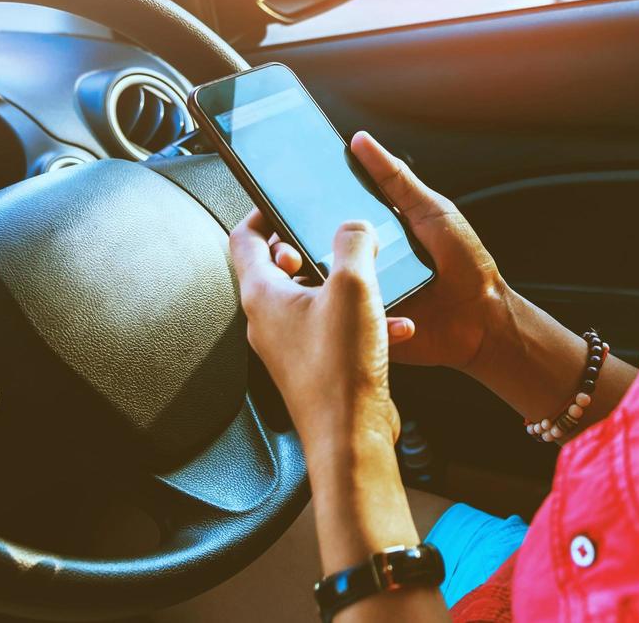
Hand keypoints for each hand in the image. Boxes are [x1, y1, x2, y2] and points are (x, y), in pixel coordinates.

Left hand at [229, 209, 398, 449]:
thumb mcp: (354, 287)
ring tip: (373, 279)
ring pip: (314, 297)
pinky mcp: (316, 365)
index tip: (284, 200)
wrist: (352, 437)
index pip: (244, 239)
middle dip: (313, 247)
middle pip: (280, 267)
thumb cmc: (342, 369)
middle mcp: (269, 321)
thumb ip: (352, 243)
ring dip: (344, 283)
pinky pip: (336, 327)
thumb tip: (353, 227)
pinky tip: (394, 324)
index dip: (262, 212)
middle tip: (338, 238)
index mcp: (263, 296)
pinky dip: (362, 318)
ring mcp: (291, 345)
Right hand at [267, 131, 511, 371]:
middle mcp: (358, 265)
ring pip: (315, 291)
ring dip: (303, 285)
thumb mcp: (430, 210)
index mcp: (368, 235)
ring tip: (300, 275)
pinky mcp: (363, 329)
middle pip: (307, 255)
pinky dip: (333, 316)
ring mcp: (358, 299)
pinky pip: (339, 324)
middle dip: (287, 252)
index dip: (294, 214)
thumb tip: (361, 141)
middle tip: (286, 251)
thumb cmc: (464, 262)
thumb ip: (395, 178)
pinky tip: (337, 308)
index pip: (321, 220)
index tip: (274, 204)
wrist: (484, 319)